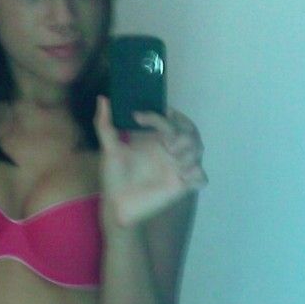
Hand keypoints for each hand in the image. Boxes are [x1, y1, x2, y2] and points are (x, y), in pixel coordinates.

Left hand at [94, 95, 206, 227]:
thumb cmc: (114, 177)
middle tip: (167, 141)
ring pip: (199, 150)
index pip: (169, 119)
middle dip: (183, 130)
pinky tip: (182, 176)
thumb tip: (103, 99)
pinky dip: (197, 174)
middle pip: (191, 131)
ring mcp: (177, 168)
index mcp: (157, 140)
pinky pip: (201, 178)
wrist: (117, 204)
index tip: (137, 116)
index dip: (157, 115)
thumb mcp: (108, 149)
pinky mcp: (181, 186)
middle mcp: (170, 151)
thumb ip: (105, 125)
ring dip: (189, 150)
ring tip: (174, 156)